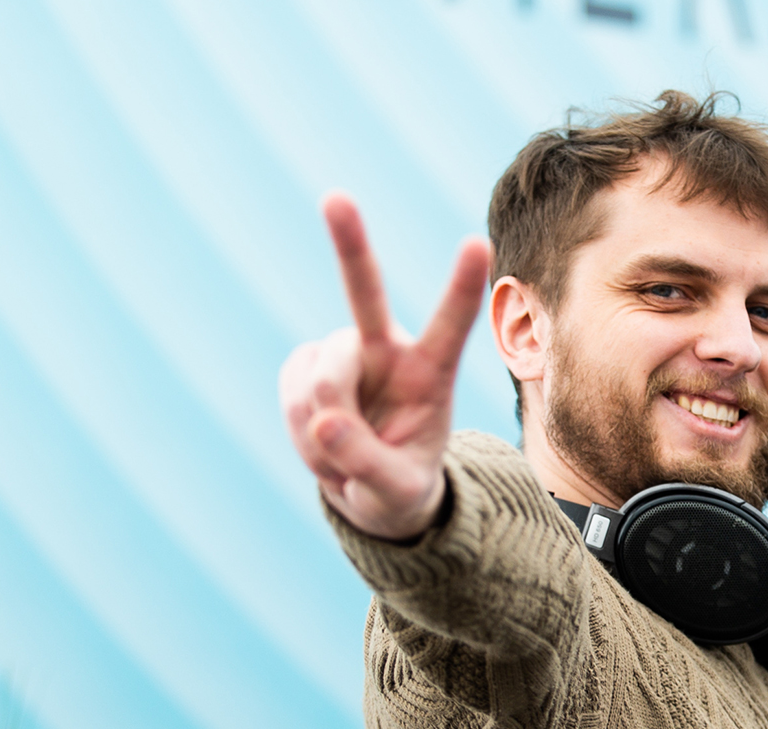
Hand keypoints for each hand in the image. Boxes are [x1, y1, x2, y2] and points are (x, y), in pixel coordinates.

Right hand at [279, 193, 489, 539]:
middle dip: (349, 244)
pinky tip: (320, 438)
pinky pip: (290, 389)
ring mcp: (344, 355)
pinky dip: (297, 424)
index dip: (461, 286)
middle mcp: (387, 350)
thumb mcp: (397, 492)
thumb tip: (323, 424)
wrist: (366, 487)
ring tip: (342, 451)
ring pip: (320, 375)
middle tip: (335, 197)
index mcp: (430, 373)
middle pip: (365, 292)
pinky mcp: (306, 365)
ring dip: (321, 422)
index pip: (451, 325)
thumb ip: (368, 464)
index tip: (477, 243)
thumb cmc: (399, 486)